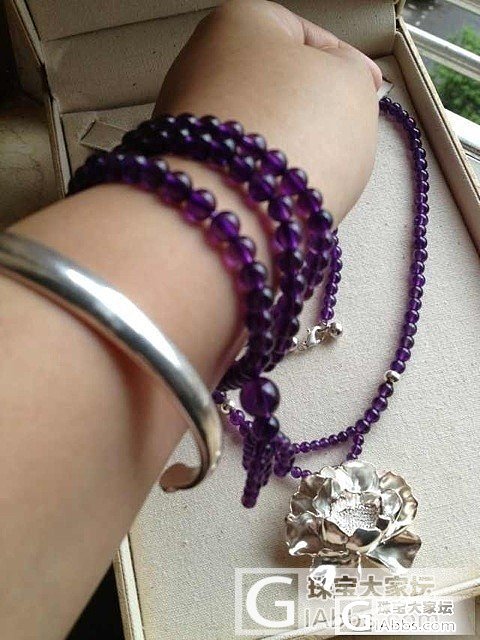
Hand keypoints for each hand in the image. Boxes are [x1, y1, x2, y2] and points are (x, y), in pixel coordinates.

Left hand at [156, 0, 381, 221]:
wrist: (236, 210)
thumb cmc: (293, 135)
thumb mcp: (351, 84)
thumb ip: (352, 72)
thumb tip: (341, 80)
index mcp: (234, 21)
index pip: (304, 33)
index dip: (345, 63)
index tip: (367, 88)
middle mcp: (198, 68)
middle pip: (275, 88)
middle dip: (313, 113)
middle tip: (343, 136)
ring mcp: (187, 126)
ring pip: (260, 136)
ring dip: (290, 153)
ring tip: (311, 175)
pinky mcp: (188, 175)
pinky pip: (240, 172)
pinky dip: (265, 182)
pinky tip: (282, 195)